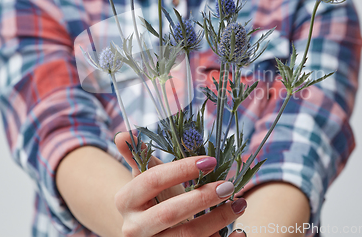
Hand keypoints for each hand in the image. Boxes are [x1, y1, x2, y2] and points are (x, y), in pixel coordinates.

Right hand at [114, 132, 247, 236]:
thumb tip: (123, 134)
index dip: (181, 169)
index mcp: (126, 201)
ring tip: (239, 203)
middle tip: (228, 186)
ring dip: (217, 220)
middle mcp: (134, 228)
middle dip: (201, 198)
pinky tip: (239, 231)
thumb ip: (136, 156)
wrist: (148, 232)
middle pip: (169, 213)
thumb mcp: (145, 178)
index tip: (210, 161)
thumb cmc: (153, 199)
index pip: (152, 180)